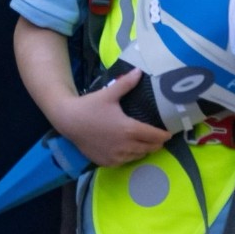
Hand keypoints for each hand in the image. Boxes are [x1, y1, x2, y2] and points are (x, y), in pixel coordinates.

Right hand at [54, 69, 171, 166]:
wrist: (67, 120)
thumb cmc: (89, 106)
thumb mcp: (108, 94)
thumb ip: (126, 84)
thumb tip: (139, 71)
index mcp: (130, 129)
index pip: (156, 136)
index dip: (164, 135)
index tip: (168, 132)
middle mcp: (126, 146)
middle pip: (151, 148)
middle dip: (155, 142)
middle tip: (155, 136)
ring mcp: (117, 156)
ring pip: (139, 156)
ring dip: (143, 149)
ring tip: (140, 141)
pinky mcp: (109, 162)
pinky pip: (126, 161)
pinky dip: (129, 155)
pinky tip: (125, 147)